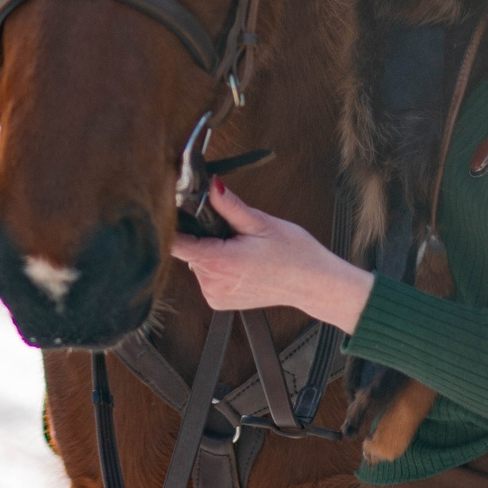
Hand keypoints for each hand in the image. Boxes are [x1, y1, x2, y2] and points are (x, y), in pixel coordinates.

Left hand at [173, 181, 375, 332]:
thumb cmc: (294, 253)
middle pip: (188, 251)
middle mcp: (213, 282)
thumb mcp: (261, 222)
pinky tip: (240, 263)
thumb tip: (210, 185)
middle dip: (203, 236)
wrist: (313, 283)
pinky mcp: (219, 302)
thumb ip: (229, 205)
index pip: (176, 244)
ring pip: (197, 263)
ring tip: (240, 248)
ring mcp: (215, 295)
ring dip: (211, 252)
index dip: (174, 225)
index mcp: (219, 262)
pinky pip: (207, 277)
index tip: (176, 212)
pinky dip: (217, 267)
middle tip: (230, 229)